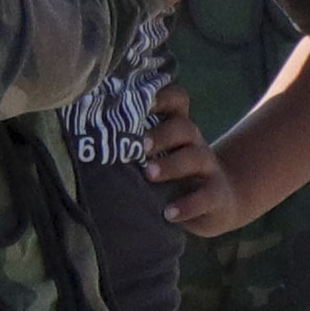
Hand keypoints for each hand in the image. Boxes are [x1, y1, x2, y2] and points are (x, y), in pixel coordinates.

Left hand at [145, 80, 254, 237]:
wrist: (219, 203)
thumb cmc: (174, 177)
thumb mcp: (159, 158)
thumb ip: (135, 148)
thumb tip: (90, 139)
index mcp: (179, 129)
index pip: (177, 101)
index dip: (161, 97)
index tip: (138, 103)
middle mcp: (195, 143)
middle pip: (184, 128)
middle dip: (161, 134)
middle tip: (139, 145)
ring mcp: (209, 168)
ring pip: (196, 157)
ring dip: (171, 164)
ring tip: (149, 174)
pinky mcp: (217, 196)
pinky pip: (206, 197)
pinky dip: (187, 205)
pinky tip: (168, 213)